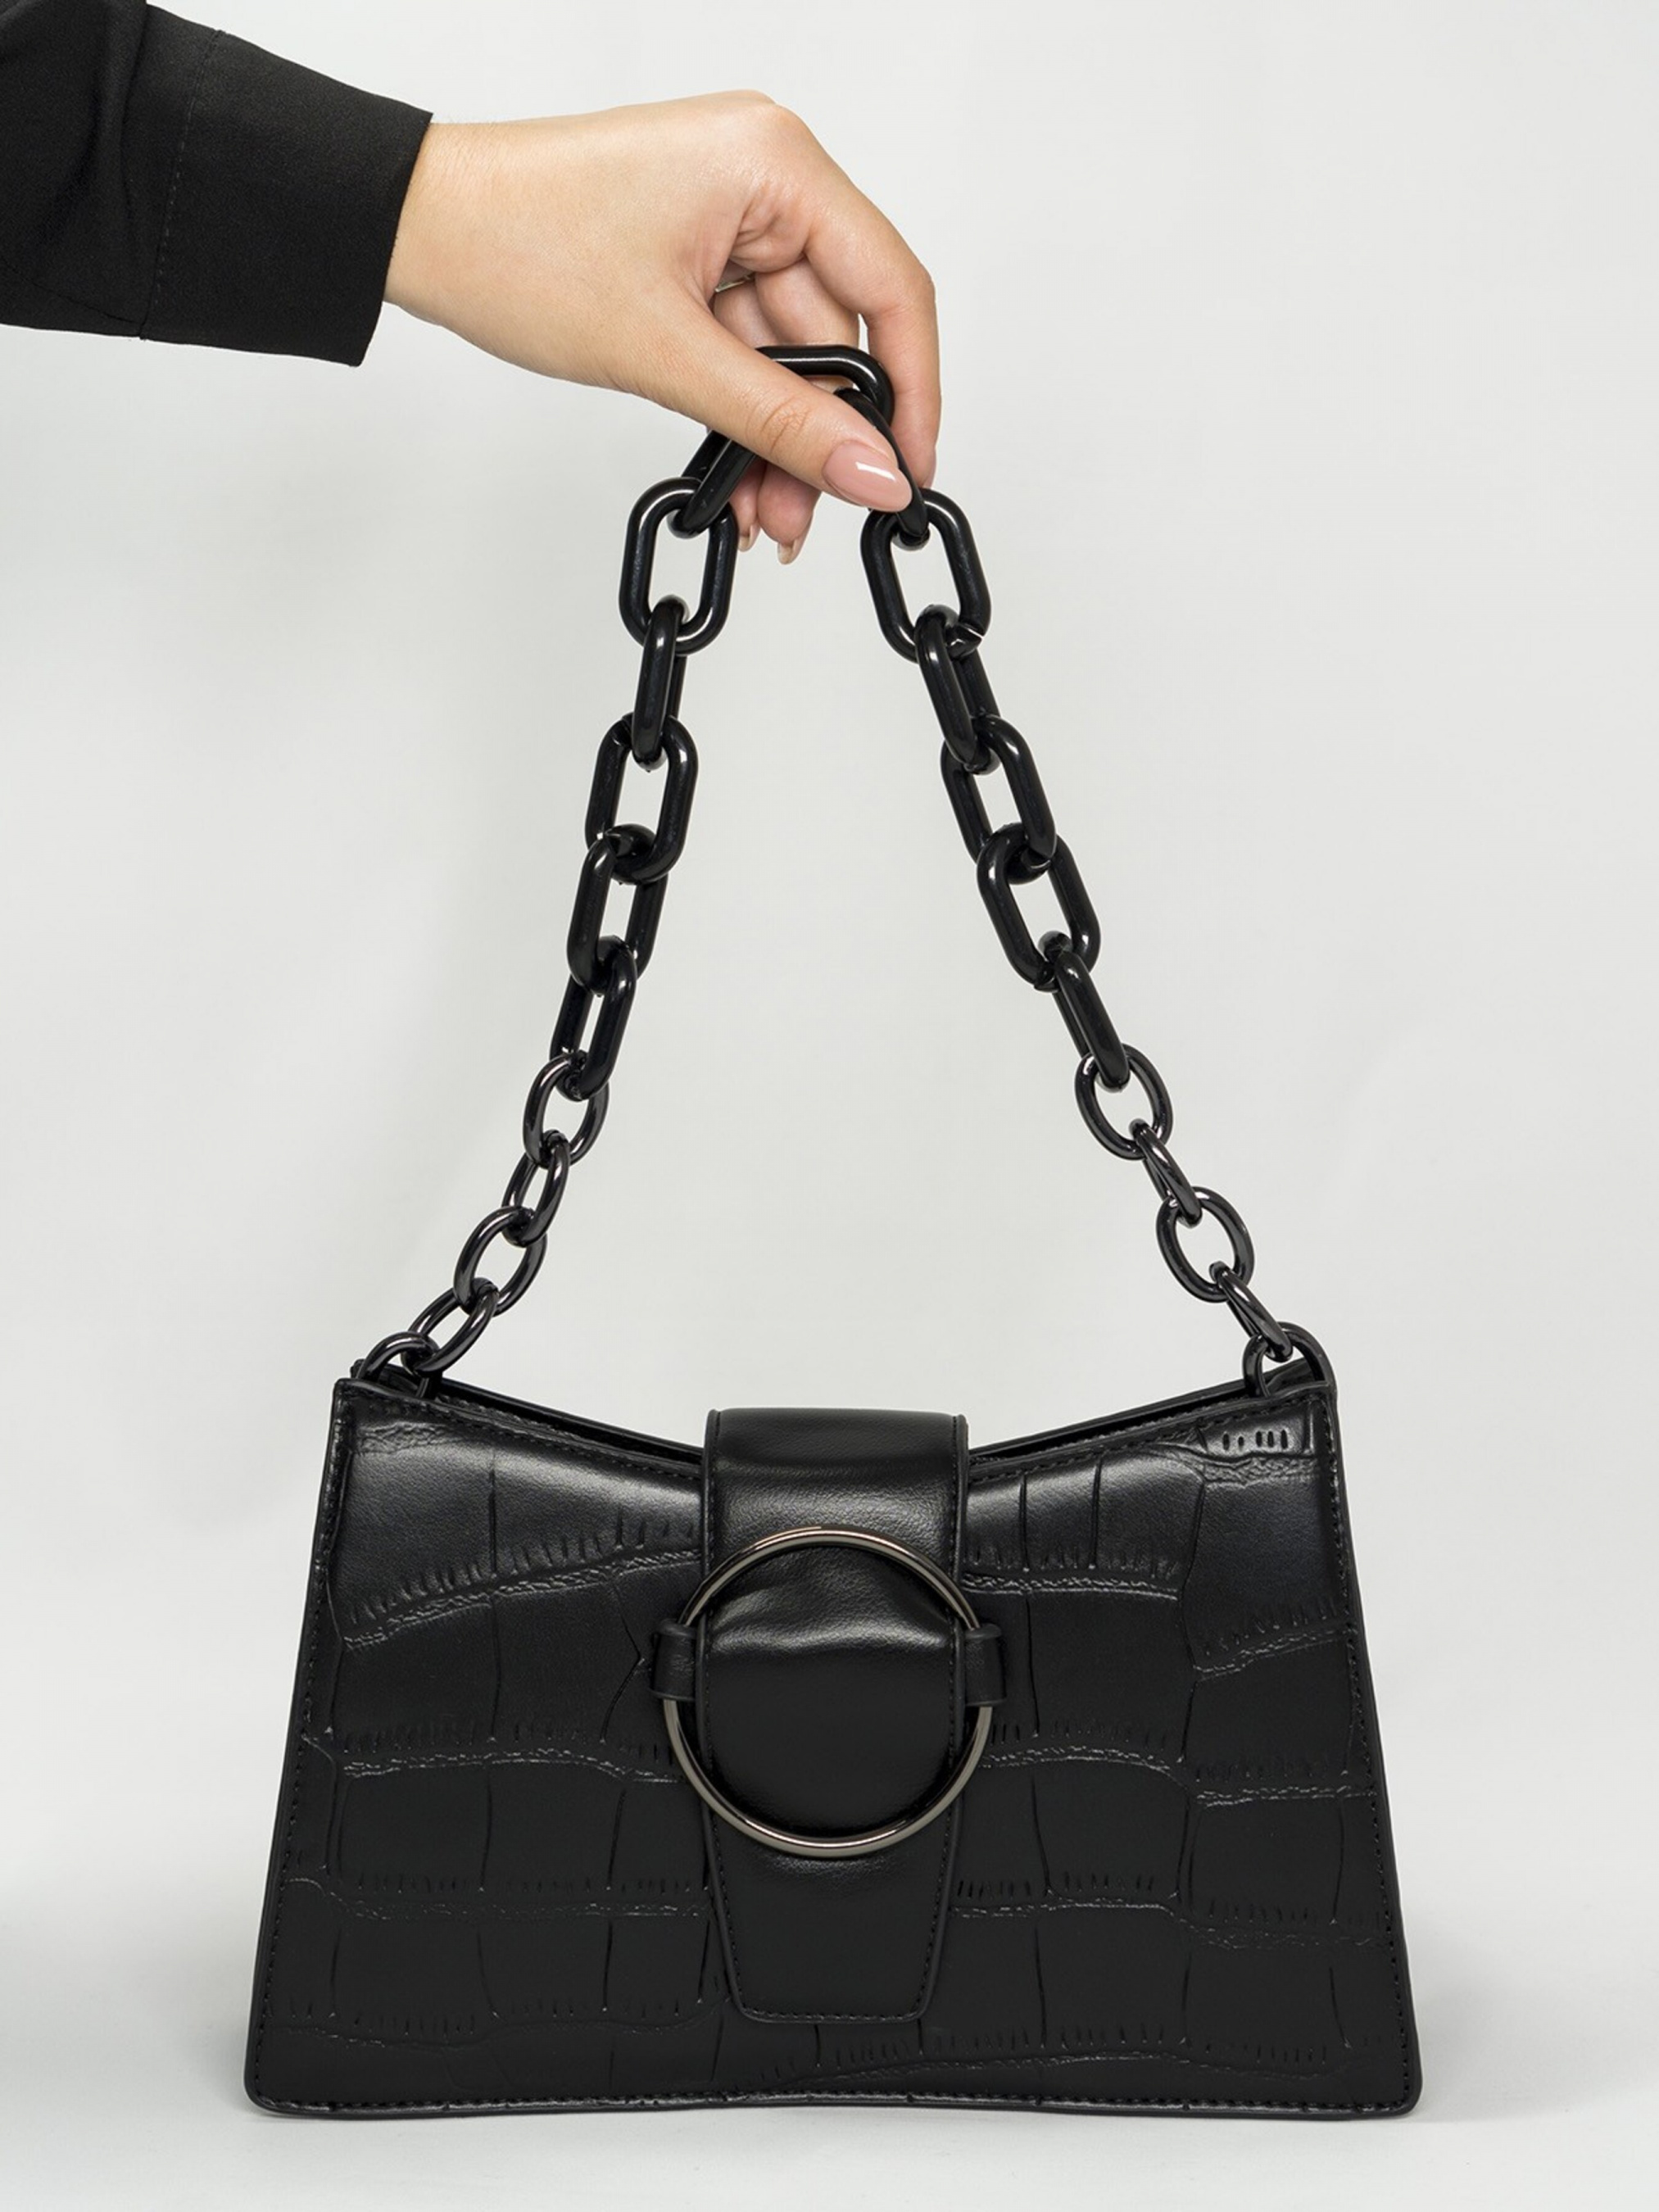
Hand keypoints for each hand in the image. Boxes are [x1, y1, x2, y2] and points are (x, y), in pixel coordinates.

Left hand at [383, 92, 938, 561]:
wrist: (419, 230)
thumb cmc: (517, 243)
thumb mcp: (667, 353)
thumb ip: (782, 422)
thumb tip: (872, 473)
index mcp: (775, 162)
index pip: (888, 288)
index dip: (910, 393)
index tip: (906, 474)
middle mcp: (764, 178)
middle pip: (837, 331)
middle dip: (824, 436)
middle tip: (809, 516)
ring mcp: (730, 217)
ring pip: (790, 354)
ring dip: (778, 439)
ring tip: (761, 512)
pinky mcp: (696, 253)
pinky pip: (747, 348)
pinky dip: (743, 412)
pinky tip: (738, 472)